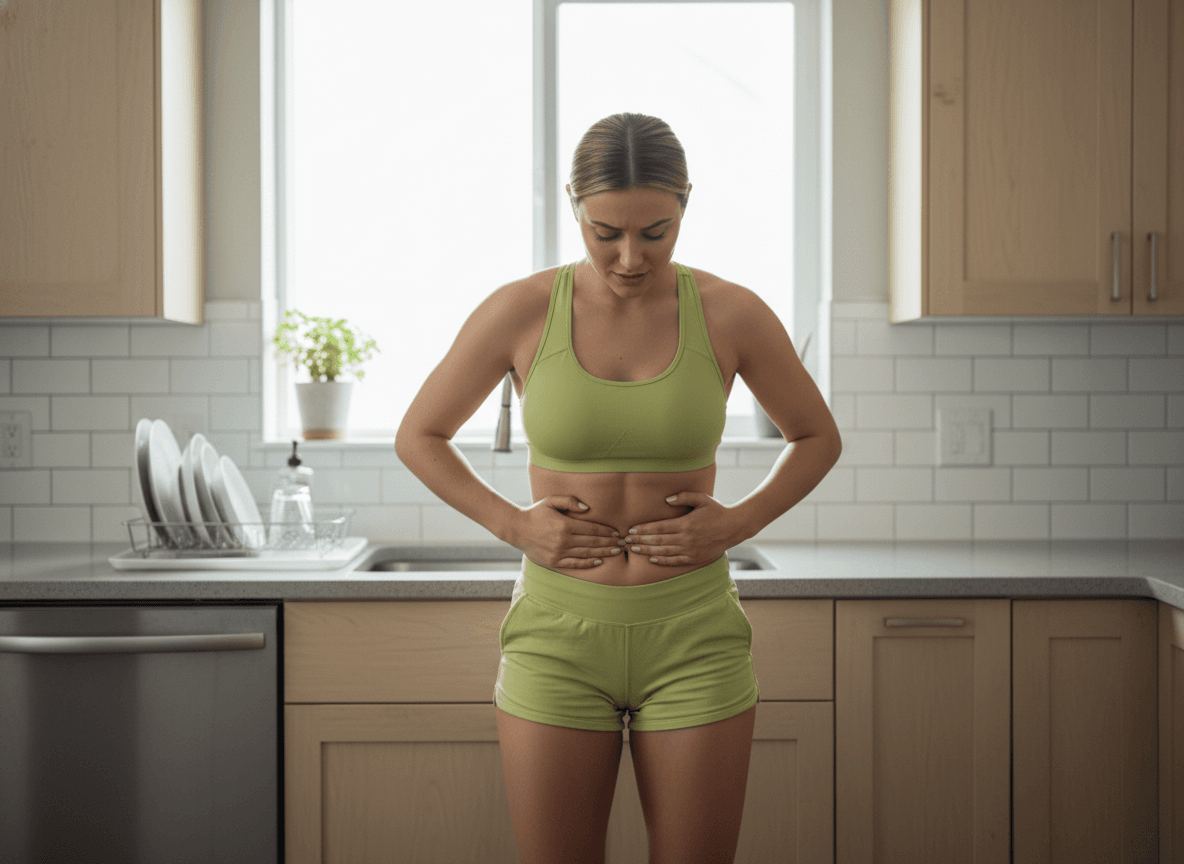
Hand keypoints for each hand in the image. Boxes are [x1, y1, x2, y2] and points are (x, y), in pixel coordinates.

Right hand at [512, 496, 621, 569]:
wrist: (517, 529)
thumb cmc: (536, 512)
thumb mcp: (551, 501)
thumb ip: (570, 501)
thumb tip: (588, 508)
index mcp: (565, 525)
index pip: (592, 529)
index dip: (607, 531)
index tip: (617, 532)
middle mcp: (563, 540)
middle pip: (593, 542)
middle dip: (610, 542)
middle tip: (622, 543)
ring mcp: (558, 552)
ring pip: (587, 553)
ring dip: (603, 553)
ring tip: (616, 552)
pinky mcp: (554, 562)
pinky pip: (575, 564)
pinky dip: (588, 563)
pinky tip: (599, 561)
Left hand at [624, 492, 740, 567]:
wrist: (734, 527)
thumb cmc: (717, 511)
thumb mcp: (702, 499)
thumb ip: (684, 497)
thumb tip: (667, 499)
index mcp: (686, 524)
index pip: (659, 527)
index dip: (643, 529)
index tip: (631, 530)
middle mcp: (686, 538)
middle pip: (658, 540)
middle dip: (640, 540)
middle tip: (626, 541)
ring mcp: (690, 550)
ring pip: (663, 552)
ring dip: (647, 550)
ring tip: (634, 549)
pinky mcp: (694, 558)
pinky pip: (675, 561)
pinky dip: (662, 561)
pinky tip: (651, 559)